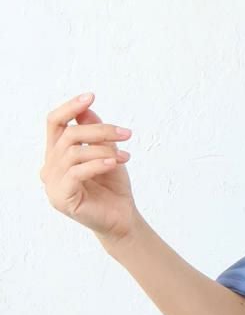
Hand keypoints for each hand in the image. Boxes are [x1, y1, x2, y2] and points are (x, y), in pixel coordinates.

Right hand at [40, 92, 139, 243]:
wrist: (122, 218)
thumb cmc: (113, 187)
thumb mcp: (107, 153)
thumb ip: (95, 133)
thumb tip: (86, 110)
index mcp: (57, 154)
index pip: (54, 123)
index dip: (70, 107)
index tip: (91, 96)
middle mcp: (50, 167)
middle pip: (67, 135)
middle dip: (99, 130)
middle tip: (126, 133)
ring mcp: (52, 183)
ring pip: (73, 152)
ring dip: (103, 149)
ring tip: (126, 156)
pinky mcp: (61, 197)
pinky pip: (76, 172)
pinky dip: (97, 163)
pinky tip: (116, 162)